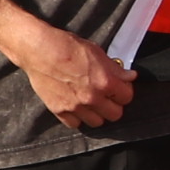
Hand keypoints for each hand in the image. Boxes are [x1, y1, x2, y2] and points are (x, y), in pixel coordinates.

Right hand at [10, 23, 137, 127]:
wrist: (39, 50)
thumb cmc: (66, 46)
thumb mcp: (96, 52)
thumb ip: (115, 68)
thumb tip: (130, 76)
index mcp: (105, 81)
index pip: (127, 97)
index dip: (124, 91)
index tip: (119, 88)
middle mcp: (92, 97)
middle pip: (115, 114)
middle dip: (113, 105)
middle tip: (107, 97)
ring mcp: (75, 106)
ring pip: (97, 122)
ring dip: (97, 114)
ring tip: (92, 103)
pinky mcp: (59, 110)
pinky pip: (75, 124)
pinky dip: (78, 118)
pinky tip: (77, 106)